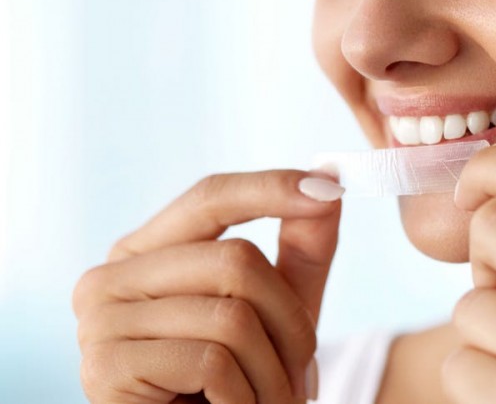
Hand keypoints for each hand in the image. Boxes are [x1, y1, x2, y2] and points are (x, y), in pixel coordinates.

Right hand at [72, 170, 343, 402]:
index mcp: (146, 251)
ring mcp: (99, 322)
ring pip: (232, 316)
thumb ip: (302, 248)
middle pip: (235, 260)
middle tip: (306, 373)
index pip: (210, 197)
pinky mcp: (105, 370)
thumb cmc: (234, 384)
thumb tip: (329, 180)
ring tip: (273, 400)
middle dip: (291, 323)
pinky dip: (246, 396)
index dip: (271, 189)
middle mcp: (110, 277)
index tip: (331, 190)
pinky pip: (212, 362)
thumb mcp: (278, 308)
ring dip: (275, 371)